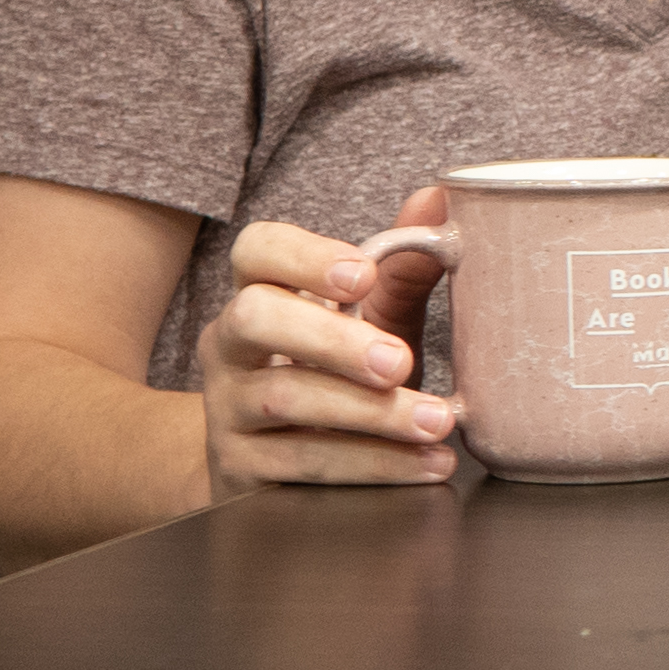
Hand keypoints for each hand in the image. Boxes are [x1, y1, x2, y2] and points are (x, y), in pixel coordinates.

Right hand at [196, 196, 458, 494]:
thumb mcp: (368, 321)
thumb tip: (441, 199)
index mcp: (259, 293)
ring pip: (284, 400)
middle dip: (331, 339)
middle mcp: (229, 345)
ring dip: (370, 415)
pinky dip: (374, 467)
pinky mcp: (240, 470)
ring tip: (437, 422)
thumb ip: (402, 266)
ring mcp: (226, 409)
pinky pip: (302, 466)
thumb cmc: (334, 375)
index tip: (364, 273)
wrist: (270, 469)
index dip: (305, 256)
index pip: (257, 250)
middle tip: (398, 361)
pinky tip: (426, 464)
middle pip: (255, 319)